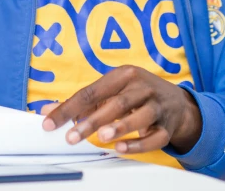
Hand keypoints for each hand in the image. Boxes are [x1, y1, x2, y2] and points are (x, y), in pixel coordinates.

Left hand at [41, 66, 201, 154]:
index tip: (49, 123)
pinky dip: (139, 144)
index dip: (69, 108)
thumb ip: (81, 102)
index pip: (91, 91)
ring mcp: (157, 106)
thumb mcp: (111, 90)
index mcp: (124, 75)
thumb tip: (47, 111)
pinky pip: (155, 137)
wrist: (177, 102)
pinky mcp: (167, 126)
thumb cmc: (137, 93)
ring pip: (140, 116)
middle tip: (72, 136)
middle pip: (117, 103)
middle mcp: (142, 87)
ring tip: (101, 137)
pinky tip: (121, 148)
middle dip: (92, 120)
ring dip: (120, 126)